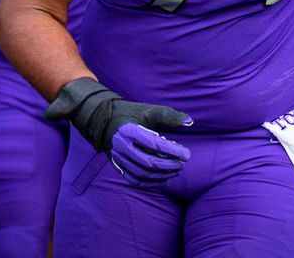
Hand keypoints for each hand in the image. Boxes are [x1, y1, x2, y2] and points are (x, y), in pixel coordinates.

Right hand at [46, 78, 191, 186]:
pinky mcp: (118, 166)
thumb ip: (168, 116)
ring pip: (142, 173)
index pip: (154, 144)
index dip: (172, 151)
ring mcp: (118, 158)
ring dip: (162, 175)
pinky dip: (150, 183)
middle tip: (182, 163)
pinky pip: (134, 180)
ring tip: (176, 170)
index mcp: (130, 130)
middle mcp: (122, 146)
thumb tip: (189, 121)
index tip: (186, 154)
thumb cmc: (129, 113)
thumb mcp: (147, 110)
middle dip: (169, 165)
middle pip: (148, 162)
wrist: (104, 120)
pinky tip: (162, 179)